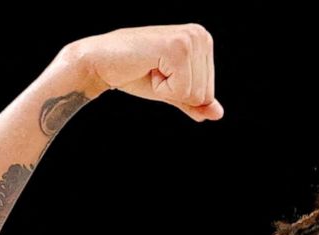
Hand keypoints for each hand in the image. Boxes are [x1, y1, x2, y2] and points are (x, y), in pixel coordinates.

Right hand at [68, 23, 222, 121]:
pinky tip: (148, 67)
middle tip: (153, 71)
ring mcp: (190, 39)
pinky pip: (181, 90)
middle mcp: (200, 35)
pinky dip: (161, 88)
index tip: (160, 73)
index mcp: (203, 41)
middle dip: (176, 92)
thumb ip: (195, 103)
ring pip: (194, 94)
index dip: (181, 93)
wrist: (100, 63)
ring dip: (168, 89)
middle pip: (205, 94)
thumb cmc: (135, 73)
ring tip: (150, 68)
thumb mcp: (172, 91)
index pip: (208, 92)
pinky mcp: (177, 48)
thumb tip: (218, 114)